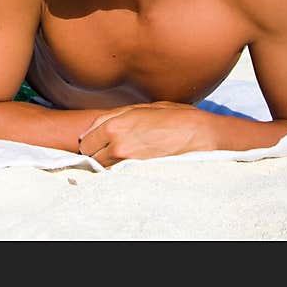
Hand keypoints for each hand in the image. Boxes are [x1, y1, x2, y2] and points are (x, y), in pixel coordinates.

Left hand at [78, 101, 210, 165]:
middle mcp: (116, 146)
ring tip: (122, 158)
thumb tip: (92, 127)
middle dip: (97, 153)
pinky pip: (118, 177)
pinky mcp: (139, 176)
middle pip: (90, 157)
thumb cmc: (173, 117)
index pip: (85, 141)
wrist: (200, 135)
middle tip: (110, 150)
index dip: (91, 141)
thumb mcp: (140, 109)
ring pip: (103, 170)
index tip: (98, 142)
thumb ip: (112, 117)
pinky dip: (120, 174)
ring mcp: (128, 163)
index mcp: (114, 126)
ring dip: (107, 165)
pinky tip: (130, 167)